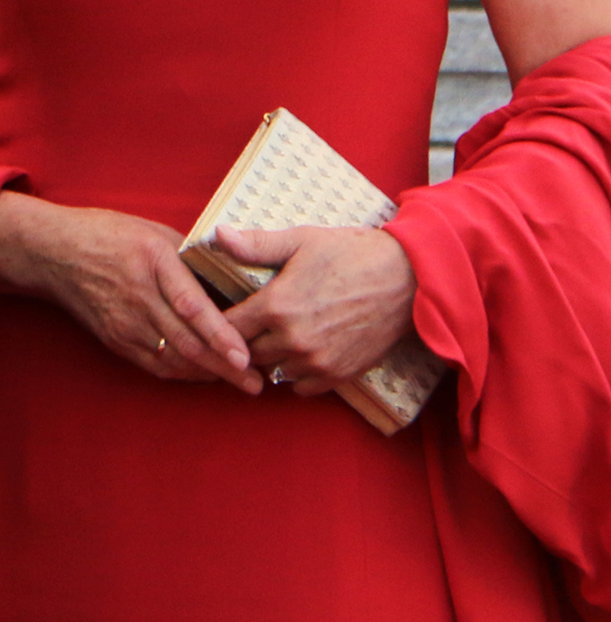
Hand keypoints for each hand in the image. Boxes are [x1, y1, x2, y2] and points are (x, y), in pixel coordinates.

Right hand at [0, 194, 262, 395]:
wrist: (55, 252)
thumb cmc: (109, 234)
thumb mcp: (153, 231)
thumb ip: (188, 258)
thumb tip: (228, 279)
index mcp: (152, 260)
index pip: (191, 305)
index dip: (219, 333)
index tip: (245, 355)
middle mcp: (139, 294)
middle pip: (186, 341)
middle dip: (224, 367)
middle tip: (257, 383)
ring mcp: (124, 321)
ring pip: (172, 358)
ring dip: (208, 374)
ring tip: (239, 383)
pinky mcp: (115, 339)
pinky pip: (154, 364)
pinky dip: (183, 373)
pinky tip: (204, 375)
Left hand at [218, 223, 416, 395]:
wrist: (404, 279)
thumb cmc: (350, 253)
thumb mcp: (300, 240)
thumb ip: (255, 244)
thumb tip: (217, 235)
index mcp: (278, 306)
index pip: (229, 327)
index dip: (220, 321)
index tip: (219, 314)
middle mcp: (293, 340)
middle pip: (248, 352)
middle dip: (243, 339)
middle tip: (245, 326)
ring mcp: (317, 362)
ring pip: (273, 370)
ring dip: (269, 357)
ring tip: (271, 338)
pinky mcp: (339, 375)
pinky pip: (300, 387)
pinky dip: (294, 374)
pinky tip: (297, 352)